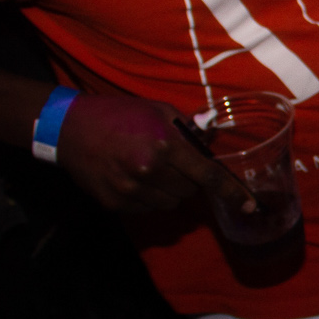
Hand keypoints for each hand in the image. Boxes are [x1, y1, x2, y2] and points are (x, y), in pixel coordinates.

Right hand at [54, 94, 251, 214]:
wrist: (68, 128)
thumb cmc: (118, 113)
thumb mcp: (158, 110)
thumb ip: (188, 130)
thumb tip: (211, 144)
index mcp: (165, 146)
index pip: (208, 176)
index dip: (232, 192)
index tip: (250, 205)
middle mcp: (150, 171)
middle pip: (190, 191)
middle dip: (189, 179)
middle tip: (173, 161)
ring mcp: (131, 191)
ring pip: (171, 203)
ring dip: (170, 190)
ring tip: (151, 168)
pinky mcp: (116, 204)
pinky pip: (148, 209)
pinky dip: (149, 197)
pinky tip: (134, 177)